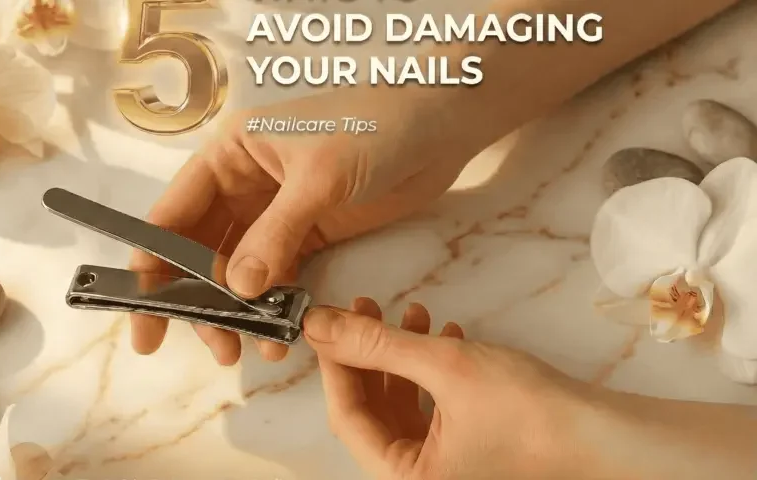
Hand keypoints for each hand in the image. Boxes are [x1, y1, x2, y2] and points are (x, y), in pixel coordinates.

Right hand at [129, 86, 472, 364]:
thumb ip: (276, 234)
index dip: (154, 264)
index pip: (176, 213)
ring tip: (248, 348)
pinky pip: (280, 274)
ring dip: (240, 310)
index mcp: (230, 155)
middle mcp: (245, 185)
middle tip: (213, 346)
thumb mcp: (318, 178)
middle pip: (203, 250)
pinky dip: (276, 304)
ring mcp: (277, 212)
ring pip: (241, 269)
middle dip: (200, 299)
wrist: (439, 126)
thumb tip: (239, 291)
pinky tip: (280, 331)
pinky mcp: (310, 233)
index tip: (144, 313)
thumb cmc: (373, 129)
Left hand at [304, 299, 595, 479]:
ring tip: (417, 314)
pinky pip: (434, 407)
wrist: (606, 435)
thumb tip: (319, 326)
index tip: (331, 321)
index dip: (336, 364)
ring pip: (405, 403)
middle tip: (368, 308)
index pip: (347, 417)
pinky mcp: (470, 448)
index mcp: (407, 479)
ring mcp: (447, 466)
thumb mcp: (444, 366)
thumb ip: (377, 344)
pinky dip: (434, 370)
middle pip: (374, 409)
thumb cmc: (530, 412)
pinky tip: (447, 336)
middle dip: (372, 353)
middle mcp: (422, 479)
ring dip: (405, 356)